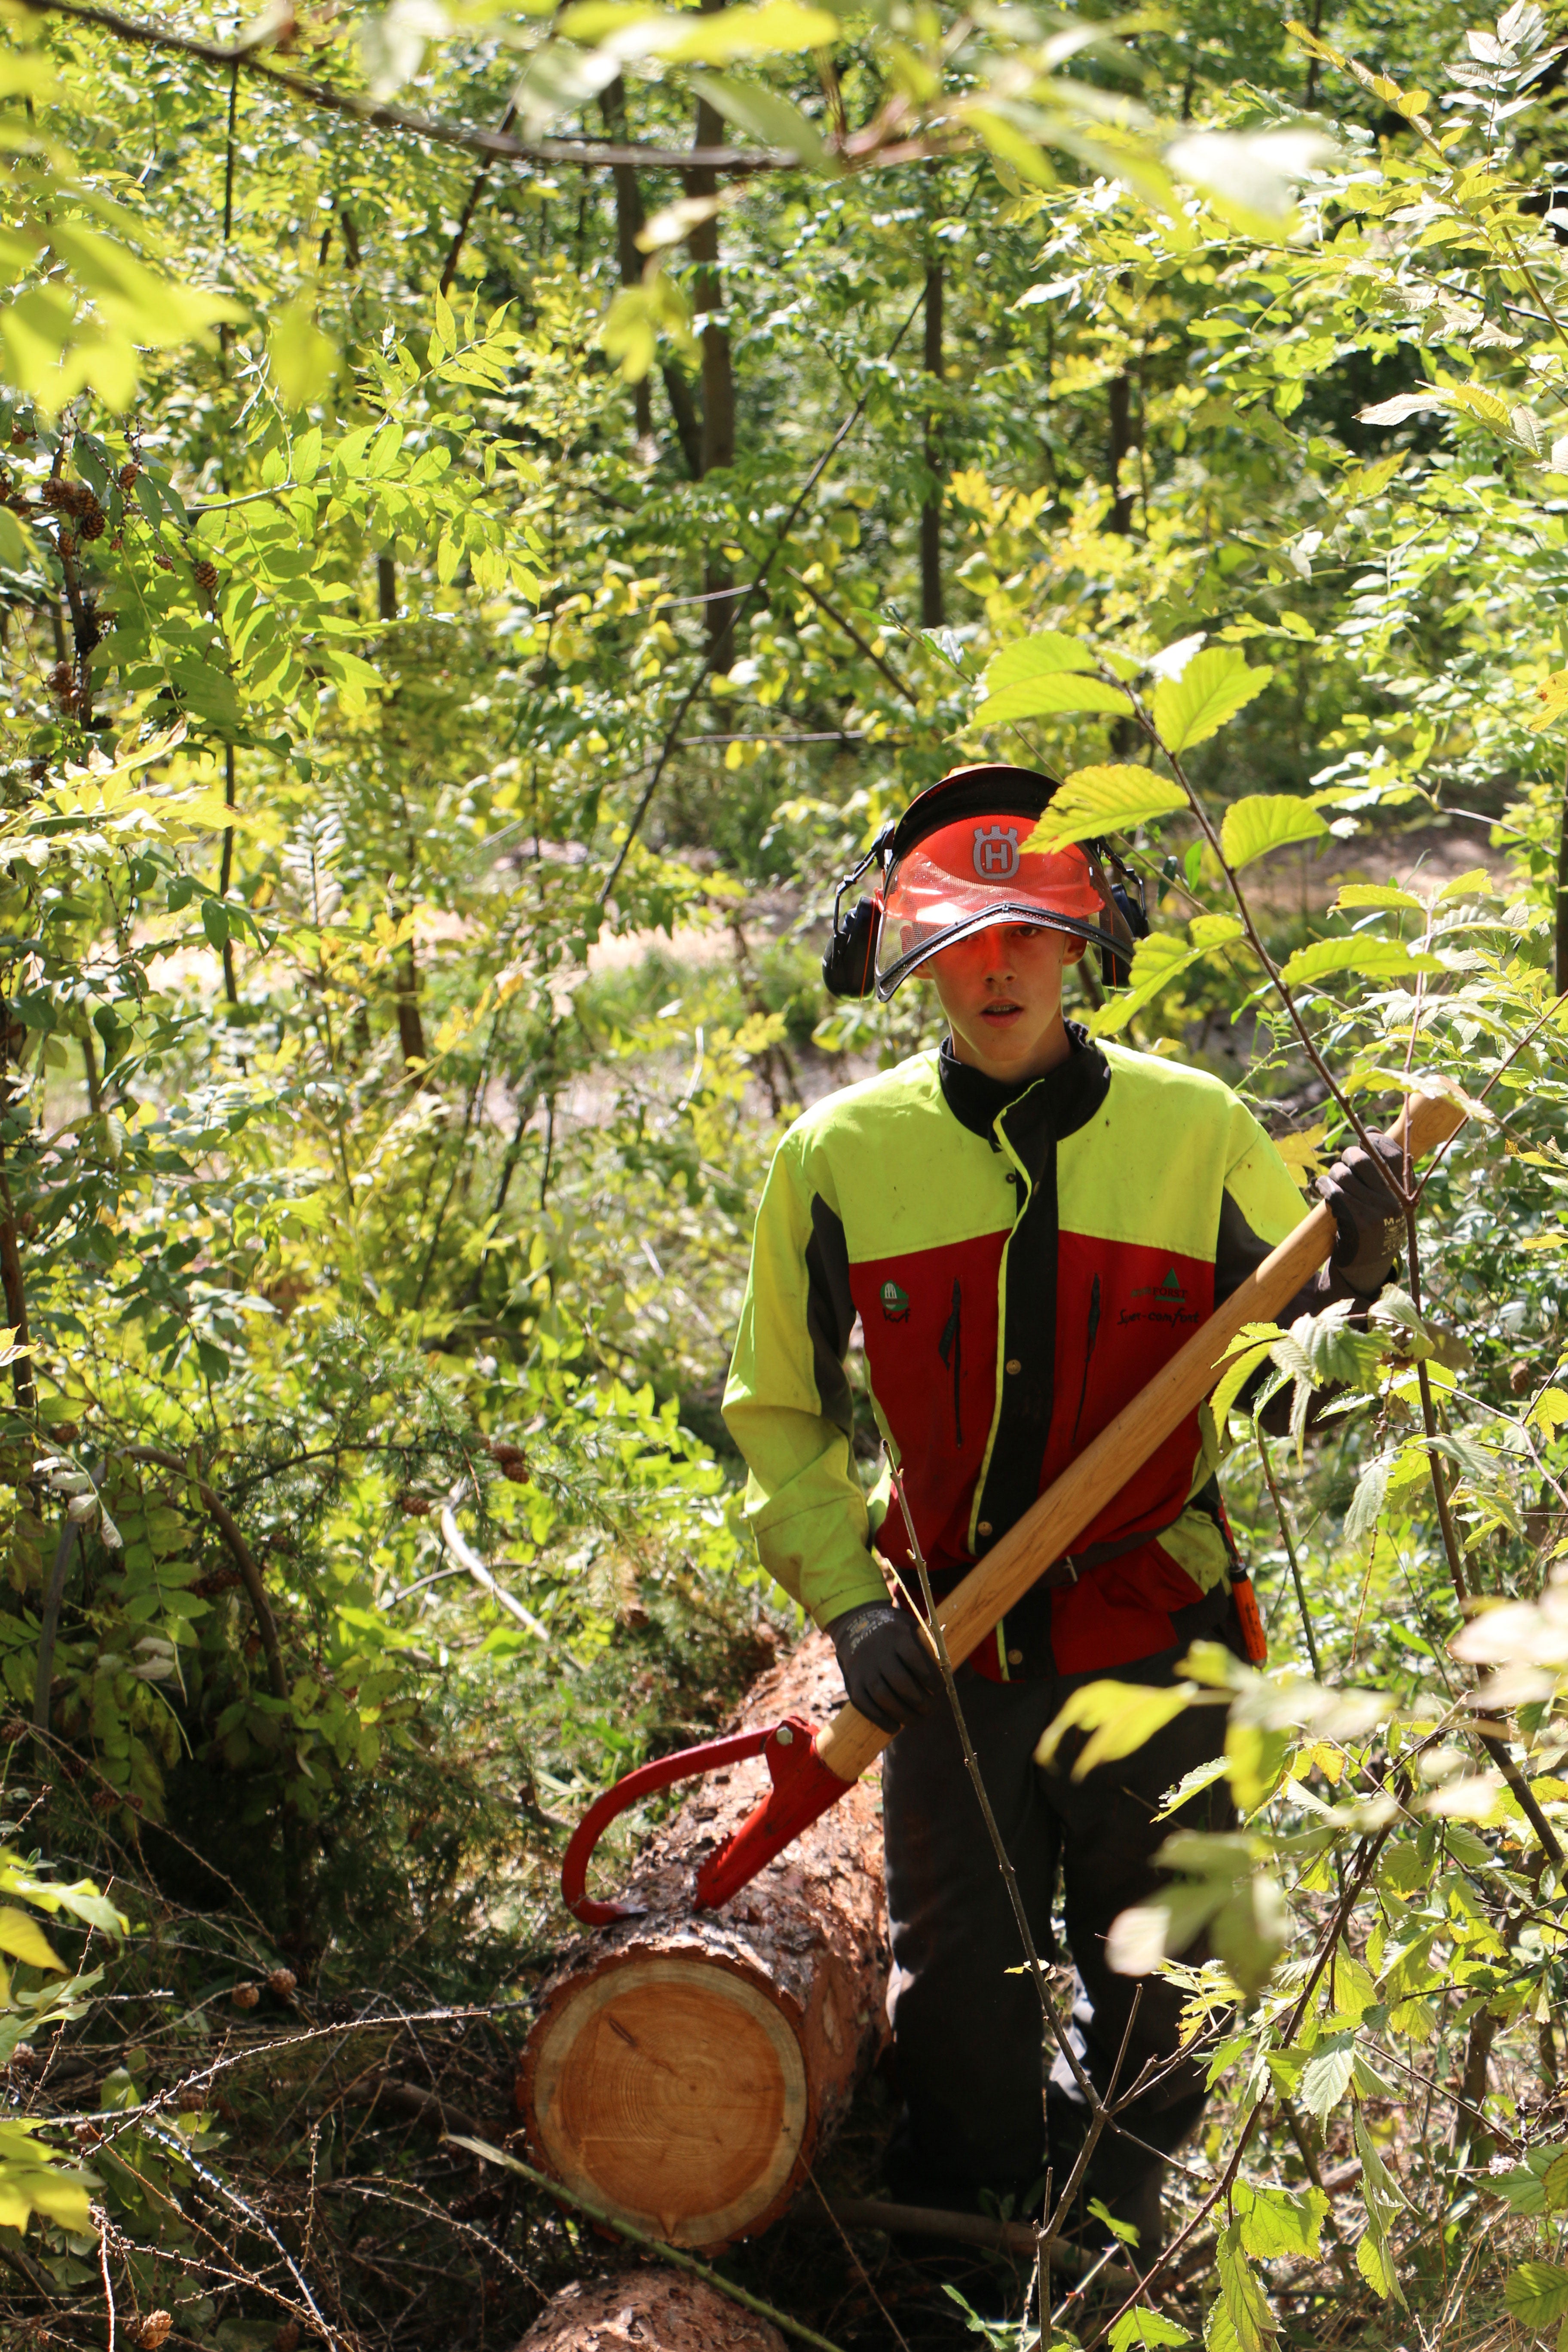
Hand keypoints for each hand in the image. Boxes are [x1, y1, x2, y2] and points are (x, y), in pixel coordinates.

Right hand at [828, 1600, 942, 1734]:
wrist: (857, 1624)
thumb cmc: (898, 1634)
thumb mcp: (918, 1631)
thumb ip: (943, 1653)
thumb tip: (969, 1677)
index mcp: (898, 1636)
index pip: (916, 1659)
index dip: (931, 1677)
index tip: (940, 1688)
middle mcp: (879, 1651)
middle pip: (900, 1682)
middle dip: (919, 1701)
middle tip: (930, 1709)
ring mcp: (863, 1668)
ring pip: (882, 1696)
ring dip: (902, 1714)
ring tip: (917, 1720)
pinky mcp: (853, 1683)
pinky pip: (864, 1705)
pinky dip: (880, 1719)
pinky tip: (895, 1727)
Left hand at [1316, 1131, 1406, 1291]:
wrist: (1366, 1269)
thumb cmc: (1373, 1226)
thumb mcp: (1384, 1198)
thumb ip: (1380, 1167)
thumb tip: (1370, 1129)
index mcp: (1405, 1192)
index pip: (1393, 1153)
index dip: (1376, 1140)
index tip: (1365, 1137)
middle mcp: (1395, 1201)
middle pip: (1362, 1159)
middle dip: (1346, 1157)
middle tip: (1342, 1165)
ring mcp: (1378, 1212)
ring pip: (1343, 1175)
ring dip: (1332, 1175)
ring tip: (1331, 1183)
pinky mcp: (1359, 1223)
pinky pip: (1334, 1193)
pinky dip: (1324, 1188)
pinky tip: (1323, 1191)